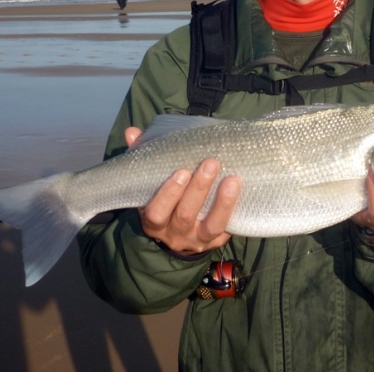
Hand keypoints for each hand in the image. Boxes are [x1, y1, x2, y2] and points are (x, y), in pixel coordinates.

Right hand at [126, 128, 240, 254]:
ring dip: (222, 203)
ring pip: (211, 225)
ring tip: (232, 179)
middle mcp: (174, 234)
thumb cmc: (164, 200)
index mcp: (154, 221)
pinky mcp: (217, 241)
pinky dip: (233, 212)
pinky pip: (227, 230)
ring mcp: (197, 240)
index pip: (157, 212)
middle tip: (211, 163)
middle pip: (185, 215)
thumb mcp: (150, 184)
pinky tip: (241, 194)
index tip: (181, 172)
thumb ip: (142, 158)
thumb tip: (132, 132)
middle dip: (199, 189)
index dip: (168, 194)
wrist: (180, 234)